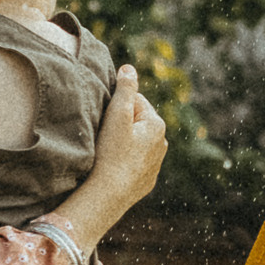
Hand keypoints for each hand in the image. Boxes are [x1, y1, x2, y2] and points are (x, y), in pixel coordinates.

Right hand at [89, 68, 167, 217]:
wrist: (109, 196)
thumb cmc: (111, 153)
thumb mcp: (117, 115)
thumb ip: (125, 89)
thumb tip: (129, 68)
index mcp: (157, 124)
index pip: (135, 101)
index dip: (116, 106)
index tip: (104, 119)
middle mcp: (162, 143)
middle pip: (136, 122)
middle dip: (120, 124)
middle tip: (102, 135)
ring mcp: (155, 164)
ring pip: (136, 143)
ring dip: (122, 143)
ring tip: (106, 151)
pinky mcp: (146, 181)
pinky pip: (134, 163)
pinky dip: (124, 161)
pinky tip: (111, 166)